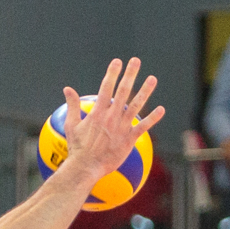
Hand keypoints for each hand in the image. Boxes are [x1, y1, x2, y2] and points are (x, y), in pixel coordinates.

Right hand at [59, 58, 163, 184]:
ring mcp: (121, 127)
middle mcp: (111, 117)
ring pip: (136, 106)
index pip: (106, 87)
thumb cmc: (77, 148)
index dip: (112, 73)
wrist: (86, 168)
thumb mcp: (71, 125)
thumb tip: (67, 89)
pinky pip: (143, 127)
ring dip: (145, 91)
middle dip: (130, 74)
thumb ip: (72, 105)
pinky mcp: (129, 139)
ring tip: (152, 78)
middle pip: (123, 91)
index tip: (117, 62)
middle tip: (136, 61)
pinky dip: (153, 118)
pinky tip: (161, 109)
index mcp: (98, 112)